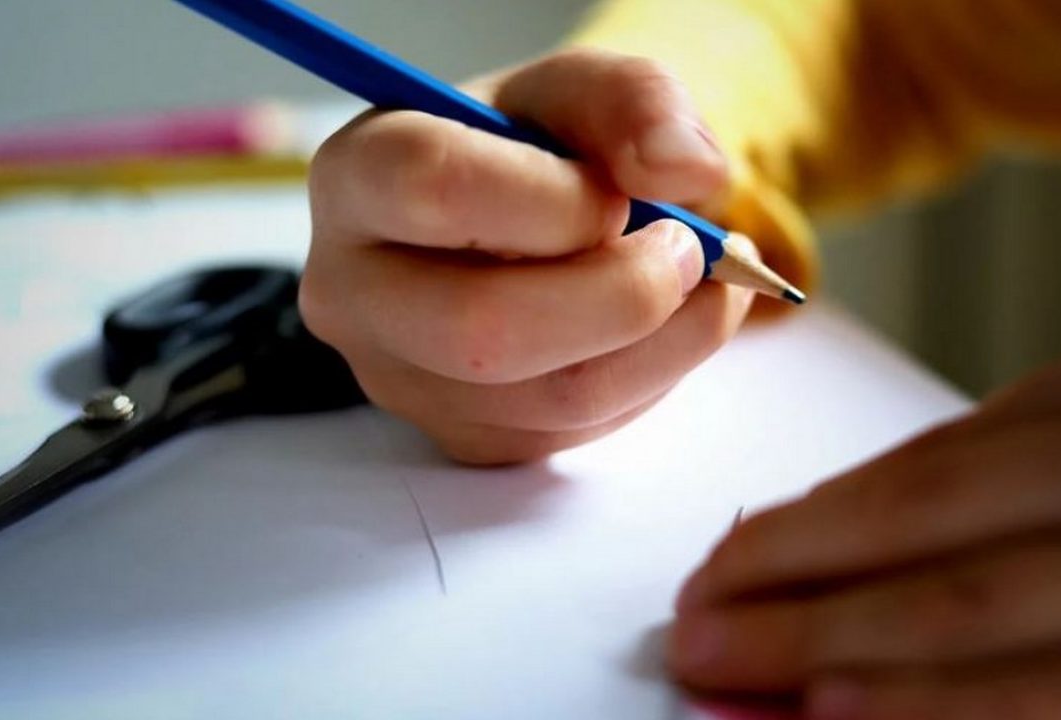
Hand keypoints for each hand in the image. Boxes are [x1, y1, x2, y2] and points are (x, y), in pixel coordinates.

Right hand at [301, 49, 752, 464]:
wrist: (503, 225)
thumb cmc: (525, 150)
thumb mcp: (572, 91)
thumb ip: (633, 100)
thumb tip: (691, 172)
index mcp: (357, 178)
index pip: (436, 188)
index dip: (555, 198)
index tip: (620, 194)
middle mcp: (355, 294)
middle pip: (483, 330)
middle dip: (623, 294)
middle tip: (689, 250)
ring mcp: (404, 381)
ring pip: (551, 398)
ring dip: (666, 342)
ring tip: (705, 281)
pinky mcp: (465, 438)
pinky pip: (579, 428)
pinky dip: (654, 376)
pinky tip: (665, 324)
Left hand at [670, 321, 1060, 718]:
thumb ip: (991, 479)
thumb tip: (798, 537)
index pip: (928, 465)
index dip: (806, 521)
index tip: (721, 561)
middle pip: (930, 537)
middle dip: (790, 588)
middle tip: (694, 624)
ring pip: (973, 621)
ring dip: (831, 654)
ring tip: (730, 674)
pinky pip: (1057, 708)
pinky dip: (939, 718)